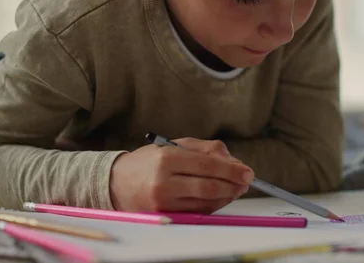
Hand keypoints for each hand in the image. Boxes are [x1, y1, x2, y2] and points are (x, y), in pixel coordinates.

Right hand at [109, 138, 253, 212]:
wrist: (115, 184)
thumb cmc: (148, 162)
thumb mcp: (173, 145)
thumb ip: (204, 148)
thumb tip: (232, 159)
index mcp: (166, 159)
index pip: (207, 165)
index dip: (231, 170)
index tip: (248, 171)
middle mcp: (163, 182)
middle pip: (209, 186)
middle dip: (233, 185)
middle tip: (246, 182)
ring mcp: (163, 203)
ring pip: (206, 202)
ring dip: (226, 196)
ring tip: (236, 188)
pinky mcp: (165, 217)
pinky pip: (197, 212)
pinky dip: (213, 205)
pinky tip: (220, 197)